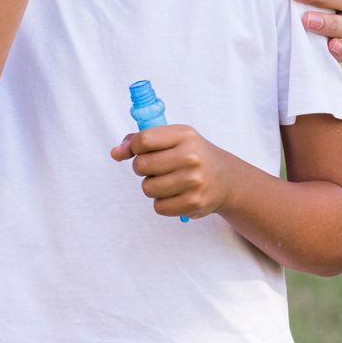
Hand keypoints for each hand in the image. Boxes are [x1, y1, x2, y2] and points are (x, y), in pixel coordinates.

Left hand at [111, 124, 236, 219]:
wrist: (226, 178)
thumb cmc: (191, 155)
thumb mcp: (171, 138)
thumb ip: (138, 141)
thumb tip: (115, 153)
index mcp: (184, 135)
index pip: (142, 140)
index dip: (135, 148)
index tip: (143, 151)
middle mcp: (191, 157)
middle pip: (141, 166)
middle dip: (142, 168)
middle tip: (157, 168)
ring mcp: (194, 182)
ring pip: (147, 188)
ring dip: (152, 186)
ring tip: (168, 181)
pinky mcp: (194, 203)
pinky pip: (159, 207)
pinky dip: (162, 202)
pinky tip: (176, 194)